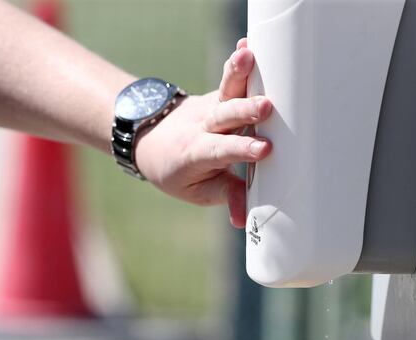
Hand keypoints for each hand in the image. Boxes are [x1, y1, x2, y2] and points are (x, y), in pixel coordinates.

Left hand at [134, 39, 270, 227]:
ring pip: (226, 89)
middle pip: (226, 116)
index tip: (263, 149)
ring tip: (249, 55)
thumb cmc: (178, 170)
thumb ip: (225, 197)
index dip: (241, 149)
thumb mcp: (196, 192)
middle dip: (246, 110)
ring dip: (238, 72)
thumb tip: (242, 219)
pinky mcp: (220, 95)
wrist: (149, 138)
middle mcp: (205, 125)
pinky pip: (232, 79)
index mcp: (197, 153)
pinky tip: (247, 44)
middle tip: (266, 107)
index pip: (221, 151)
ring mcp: (212, 107)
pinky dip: (239, 63)